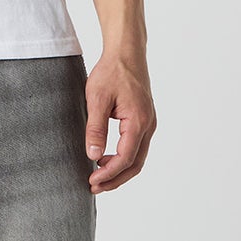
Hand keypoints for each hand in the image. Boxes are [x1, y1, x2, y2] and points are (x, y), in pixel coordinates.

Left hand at [84, 51, 155, 192]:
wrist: (127, 53)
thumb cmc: (111, 72)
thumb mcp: (97, 99)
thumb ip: (95, 128)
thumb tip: (93, 156)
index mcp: (138, 121)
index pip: (125, 158)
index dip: (108, 173)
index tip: (91, 181)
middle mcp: (148, 125)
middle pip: (135, 164)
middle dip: (115, 179)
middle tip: (93, 187)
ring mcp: (148, 123)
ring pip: (137, 157)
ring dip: (119, 171)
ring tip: (98, 177)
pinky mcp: (144, 120)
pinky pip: (137, 147)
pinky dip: (123, 159)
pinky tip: (105, 160)